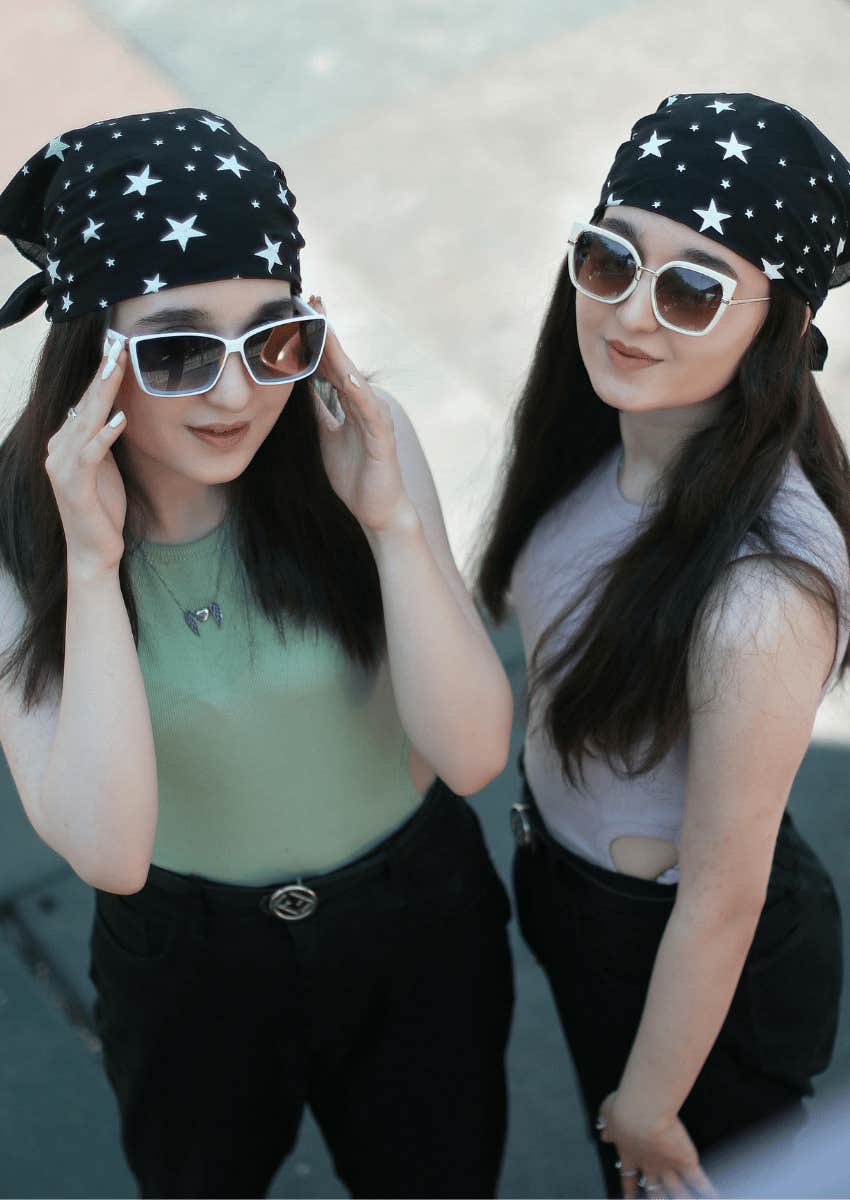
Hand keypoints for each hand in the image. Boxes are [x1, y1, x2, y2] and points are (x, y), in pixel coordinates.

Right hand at [45, 336, 128, 578]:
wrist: (94, 550)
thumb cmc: (102, 507)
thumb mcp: (106, 465)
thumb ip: (103, 439)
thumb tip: (114, 411)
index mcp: (65, 442)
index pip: (85, 401)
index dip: (100, 374)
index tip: (117, 347)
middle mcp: (57, 449)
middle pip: (84, 404)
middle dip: (101, 373)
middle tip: (118, 344)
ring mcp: (62, 466)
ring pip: (86, 421)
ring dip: (103, 394)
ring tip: (118, 368)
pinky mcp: (74, 485)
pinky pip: (92, 454)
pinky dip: (106, 435)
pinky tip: (121, 418)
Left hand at [309, 296, 416, 535]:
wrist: (377, 511)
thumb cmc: (352, 474)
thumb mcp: (323, 436)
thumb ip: (315, 410)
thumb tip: (293, 387)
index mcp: (349, 402)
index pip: (329, 362)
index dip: (314, 337)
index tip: (296, 311)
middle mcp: (364, 402)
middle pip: (341, 360)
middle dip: (325, 330)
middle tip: (310, 299)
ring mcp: (375, 417)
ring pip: (353, 377)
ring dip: (338, 351)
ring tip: (323, 325)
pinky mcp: (382, 437)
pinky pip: (368, 409)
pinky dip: (357, 390)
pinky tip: (345, 373)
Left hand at [598, 1092, 715, 1199]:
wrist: (641, 1113)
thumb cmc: (623, 1106)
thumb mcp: (608, 1113)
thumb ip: (607, 1125)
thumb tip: (603, 1134)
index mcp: (630, 1152)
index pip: (628, 1176)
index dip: (629, 1188)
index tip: (628, 1198)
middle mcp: (649, 1163)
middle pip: (653, 1190)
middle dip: (655, 1199)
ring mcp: (667, 1165)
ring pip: (676, 1190)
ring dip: (682, 1198)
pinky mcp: (685, 1160)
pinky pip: (698, 1180)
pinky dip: (707, 1191)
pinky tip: (714, 1197)